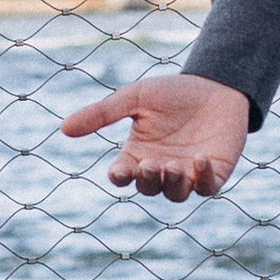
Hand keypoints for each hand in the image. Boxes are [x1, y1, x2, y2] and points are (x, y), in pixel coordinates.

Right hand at [59, 71, 250, 203]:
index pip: (123, 175)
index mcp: (138, 155)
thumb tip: (64, 128)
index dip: (120, 177)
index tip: (120, 171)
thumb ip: (103, 113)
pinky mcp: (214, 173)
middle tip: (151, 164)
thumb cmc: (172, 92)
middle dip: (148, 180)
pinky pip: (206, 188)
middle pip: (148, 188)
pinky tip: (200, 159)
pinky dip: (202, 179)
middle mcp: (160, 169)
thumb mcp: (134, 97)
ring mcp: (188, 174)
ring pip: (175, 194)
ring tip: (173, 165)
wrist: (216, 85)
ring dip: (172, 184)